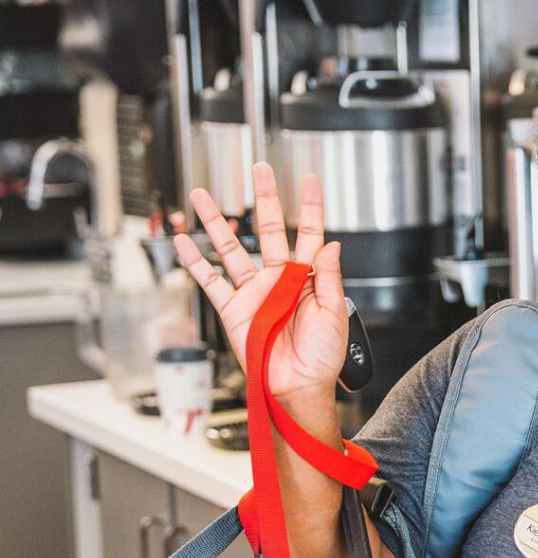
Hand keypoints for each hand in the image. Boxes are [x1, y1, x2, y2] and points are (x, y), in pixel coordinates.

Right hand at [173, 162, 347, 405]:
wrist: (297, 387)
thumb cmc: (321, 358)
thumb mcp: (334, 314)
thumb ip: (330, 277)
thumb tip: (331, 244)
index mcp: (308, 278)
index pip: (309, 234)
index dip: (310, 207)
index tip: (311, 181)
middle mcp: (279, 279)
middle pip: (269, 229)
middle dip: (264, 198)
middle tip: (259, 170)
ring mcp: (254, 292)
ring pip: (231, 248)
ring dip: (216, 222)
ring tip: (202, 195)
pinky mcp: (233, 309)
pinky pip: (211, 280)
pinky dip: (195, 261)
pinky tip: (183, 241)